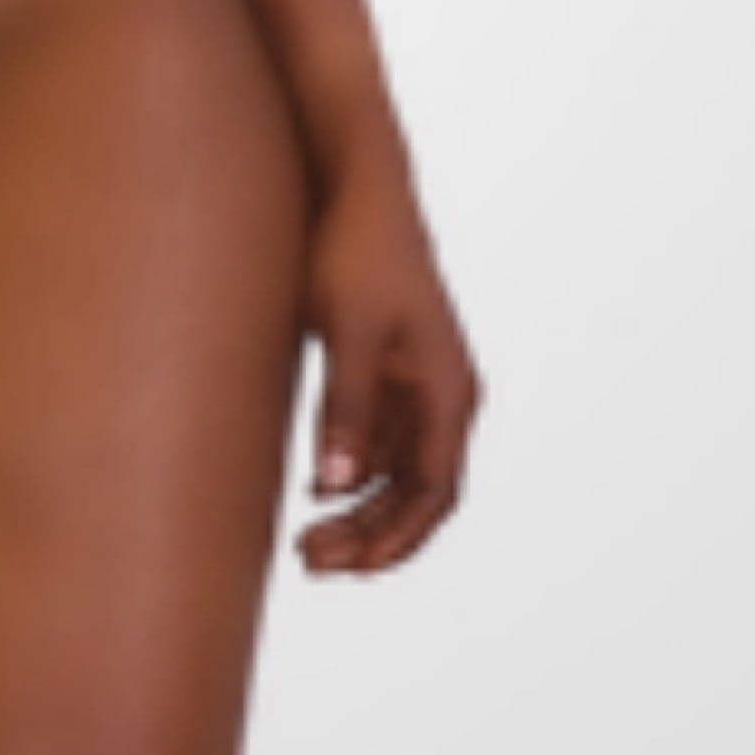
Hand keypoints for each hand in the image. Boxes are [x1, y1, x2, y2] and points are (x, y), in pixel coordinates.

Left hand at [296, 137, 480, 577]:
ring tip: (305, 544)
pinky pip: (378, 448)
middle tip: (309, 560)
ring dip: (358, 513)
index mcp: (448, 392)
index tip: (347, 567)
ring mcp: (415, 388)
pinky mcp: (384, 375)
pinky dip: (350, 478)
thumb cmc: (354, 252)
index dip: (395, 538)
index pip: (434, 492)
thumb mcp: (347, 330)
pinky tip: (311, 496)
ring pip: (396, 476)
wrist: (354, 188)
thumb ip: (345, 409)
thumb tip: (335, 487)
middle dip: (370, 536)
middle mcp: (442, 398)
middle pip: (416, 494)